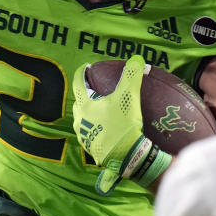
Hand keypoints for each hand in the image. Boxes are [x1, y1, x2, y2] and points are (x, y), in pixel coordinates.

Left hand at [72, 55, 169, 194]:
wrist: (125, 157)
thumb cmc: (122, 125)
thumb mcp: (128, 97)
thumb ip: (131, 76)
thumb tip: (137, 59)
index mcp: (84, 105)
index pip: (78, 83)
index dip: (81, 73)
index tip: (86, 68)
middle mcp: (79, 120)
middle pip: (80, 101)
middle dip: (87, 94)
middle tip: (98, 90)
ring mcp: (83, 135)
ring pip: (83, 118)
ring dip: (91, 111)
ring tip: (104, 109)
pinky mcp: (90, 148)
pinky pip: (91, 132)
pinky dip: (97, 126)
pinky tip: (108, 128)